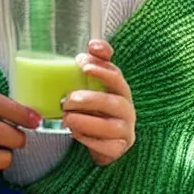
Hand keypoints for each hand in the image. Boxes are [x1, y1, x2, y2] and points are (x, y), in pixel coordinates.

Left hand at [62, 40, 135, 165]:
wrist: (102, 139)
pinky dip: (89, 140)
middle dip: (90, 99)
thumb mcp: (91, 84)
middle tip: (68, 99)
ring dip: (86, 121)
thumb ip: (92, 64)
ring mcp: (125, 130)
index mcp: (119, 89)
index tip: (81, 62)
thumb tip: (93, 45)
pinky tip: (75, 133)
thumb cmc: (95, 106)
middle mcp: (126, 108)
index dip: (101, 67)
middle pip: (114, 102)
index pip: (115, 75)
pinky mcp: (119, 148)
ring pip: (110, 127)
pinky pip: (107, 146)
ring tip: (67, 118)